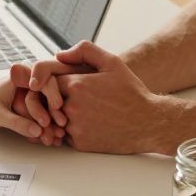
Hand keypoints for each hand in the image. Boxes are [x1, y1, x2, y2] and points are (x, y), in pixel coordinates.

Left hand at [7, 64, 65, 145]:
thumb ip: (16, 122)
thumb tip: (37, 131)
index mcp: (22, 77)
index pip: (44, 80)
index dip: (53, 93)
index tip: (57, 107)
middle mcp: (29, 84)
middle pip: (50, 96)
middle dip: (55, 113)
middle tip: (60, 129)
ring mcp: (30, 96)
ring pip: (46, 109)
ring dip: (52, 124)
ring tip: (57, 139)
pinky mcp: (28, 107)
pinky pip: (40, 116)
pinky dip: (44, 128)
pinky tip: (49, 139)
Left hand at [29, 41, 166, 154]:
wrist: (148, 122)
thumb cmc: (131, 92)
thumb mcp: (112, 62)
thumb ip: (84, 51)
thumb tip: (59, 54)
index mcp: (77, 86)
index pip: (47, 80)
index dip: (53, 81)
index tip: (63, 84)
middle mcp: (72, 108)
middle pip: (47, 101)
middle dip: (54, 99)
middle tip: (68, 99)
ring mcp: (75, 128)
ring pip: (54, 120)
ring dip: (60, 116)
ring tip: (80, 111)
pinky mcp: (80, 144)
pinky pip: (64, 136)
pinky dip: (70, 131)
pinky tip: (87, 124)